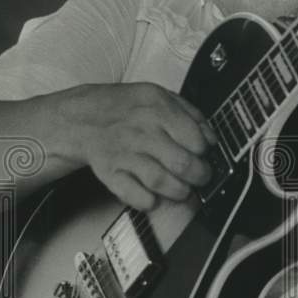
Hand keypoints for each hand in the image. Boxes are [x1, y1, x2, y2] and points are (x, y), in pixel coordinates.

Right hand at [62, 82, 216, 209]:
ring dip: (179, 191)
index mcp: (157, 108)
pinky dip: (149, 201)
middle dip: (199, 176)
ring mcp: (124, 154)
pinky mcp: (110, 173)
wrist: (85, 118)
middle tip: (200, 177)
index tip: (203, 155)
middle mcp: (141, 131)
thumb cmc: (128, 109)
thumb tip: (212, 139)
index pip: (194, 139)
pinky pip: (134, 195)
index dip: (204, 152)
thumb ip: (191, 114)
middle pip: (181, 163)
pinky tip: (155, 197)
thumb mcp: (160, 96)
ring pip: (161, 181)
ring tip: (183, 189)